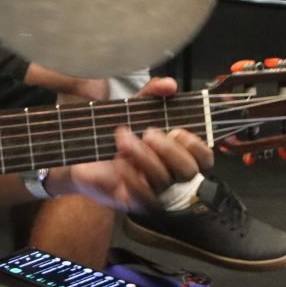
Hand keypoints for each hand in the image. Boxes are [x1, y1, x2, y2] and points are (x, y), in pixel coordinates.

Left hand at [47, 77, 213, 209]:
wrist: (81, 158)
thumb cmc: (115, 136)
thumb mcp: (133, 111)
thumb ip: (151, 94)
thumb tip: (168, 84)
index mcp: (177, 154)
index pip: (204, 158)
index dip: (196, 146)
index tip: (177, 131)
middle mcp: (170, 174)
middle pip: (188, 171)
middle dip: (170, 150)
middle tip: (148, 133)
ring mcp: (154, 191)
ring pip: (163, 181)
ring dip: (144, 157)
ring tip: (123, 140)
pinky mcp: (135, 201)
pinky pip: (142, 195)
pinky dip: (131, 176)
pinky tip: (118, 162)